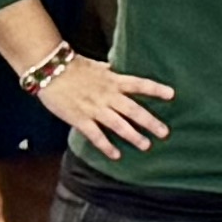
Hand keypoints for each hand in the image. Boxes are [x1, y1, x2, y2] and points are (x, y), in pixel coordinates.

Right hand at [33, 53, 174, 158]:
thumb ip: (109, 72)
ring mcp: (94, 108)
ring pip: (118, 124)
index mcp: (113, 80)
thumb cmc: (72, 66)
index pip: (139, 84)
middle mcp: (108, 95)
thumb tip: (117, 69)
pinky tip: (116, 155)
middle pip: (133, 110)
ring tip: (146, 145)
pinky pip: (96, 135)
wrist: (49, 71)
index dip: (156, 89)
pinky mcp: (80, 119)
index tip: (172, 94)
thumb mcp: (97, 66)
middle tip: (165, 133)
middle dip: (150, 122)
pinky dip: (106, 146)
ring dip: (133, 136)